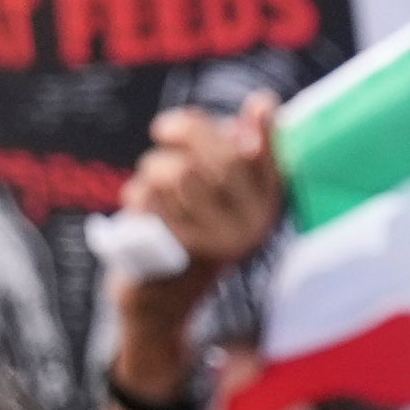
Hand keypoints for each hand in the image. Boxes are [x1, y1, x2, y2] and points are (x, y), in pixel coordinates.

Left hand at [120, 96, 289, 337]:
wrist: (162, 306)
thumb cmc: (190, 237)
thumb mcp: (222, 202)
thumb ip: (239, 154)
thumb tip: (261, 106)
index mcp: (265, 211)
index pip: (273, 163)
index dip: (268, 132)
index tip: (262, 102)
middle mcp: (249, 228)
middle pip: (217, 157)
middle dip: (183, 132)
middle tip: (164, 131)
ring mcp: (214, 241)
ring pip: (174, 172)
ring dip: (151, 170)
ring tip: (151, 186)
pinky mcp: (175, 252)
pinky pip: (149, 199)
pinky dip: (136, 197)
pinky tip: (141, 211)